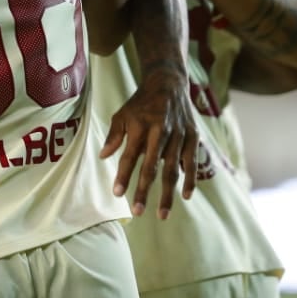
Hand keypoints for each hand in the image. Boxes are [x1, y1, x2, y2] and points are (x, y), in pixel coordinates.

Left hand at [99, 68, 199, 217]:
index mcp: (141, 126)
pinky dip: (190, 180)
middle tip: (137, 211)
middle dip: (143, 190)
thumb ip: (114, 135)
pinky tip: (186, 196)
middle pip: (151, 167)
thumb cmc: (141, 102)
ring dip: (167, 194)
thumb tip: (103, 156)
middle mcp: (160, 131)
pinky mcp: (193, 136)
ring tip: (162, 214)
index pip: (130, 155)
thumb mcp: (123, 114)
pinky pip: (192, 162)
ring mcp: (179, 135)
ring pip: (172, 169)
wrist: (168, 83)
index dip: (123, 175)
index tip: (117, 194)